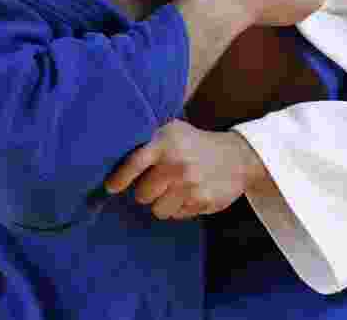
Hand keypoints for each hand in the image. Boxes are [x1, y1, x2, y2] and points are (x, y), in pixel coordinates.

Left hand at [105, 120, 268, 219]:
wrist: (236, 156)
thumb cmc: (195, 143)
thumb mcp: (173, 131)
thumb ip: (148, 140)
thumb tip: (111, 151)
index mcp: (166, 142)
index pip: (133, 164)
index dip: (118, 179)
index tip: (110, 188)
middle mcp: (176, 163)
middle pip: (142, 194)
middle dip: (147, 191)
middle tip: (160, 182)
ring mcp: (190, 184)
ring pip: (158, 210)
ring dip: (163, 203)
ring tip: (176, 189)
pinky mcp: (202, 200)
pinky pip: (177, 215)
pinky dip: (180, 208)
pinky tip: (191, 194)